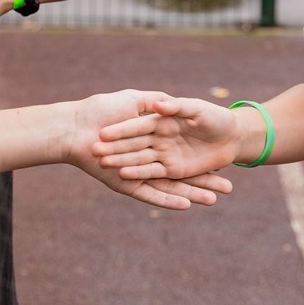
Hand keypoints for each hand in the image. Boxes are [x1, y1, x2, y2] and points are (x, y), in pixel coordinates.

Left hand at [63, 90, 233, 209]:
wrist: (74, 129)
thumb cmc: (101, 110)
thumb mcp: (132, 99)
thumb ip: (154, 101)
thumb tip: (171, 102)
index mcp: (151, 139)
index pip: (184, 152)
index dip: (202, 157)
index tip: (224, 160)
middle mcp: (148, 158)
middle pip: (182, 173)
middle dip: (205, 181)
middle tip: (229, 189)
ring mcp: (138, 173)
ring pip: (171, 186)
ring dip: (193, 193)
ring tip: (216, 200)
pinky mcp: (126, 185)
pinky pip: (150, 194)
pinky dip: (168, 200)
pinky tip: (187, 205)